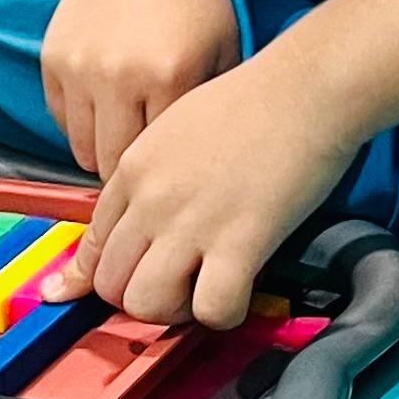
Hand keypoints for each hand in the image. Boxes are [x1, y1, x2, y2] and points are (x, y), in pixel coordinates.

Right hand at [40, 0, 243, 178]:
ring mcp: (80, 68)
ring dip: (100, 152)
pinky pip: (61, 118)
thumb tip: (196, 168)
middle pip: (113, 164)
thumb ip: (210, 111)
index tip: (170, 176)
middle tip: (143, 167)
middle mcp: (119, 77)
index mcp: (171, 78)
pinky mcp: (53, 58)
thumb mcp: (225, 52)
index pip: (159, 157)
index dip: (164, 172)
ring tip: (122, 139)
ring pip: (81, 148)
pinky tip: (103, 109)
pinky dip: (79, 124)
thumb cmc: (196, 1)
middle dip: (128, 173)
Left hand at [65, 48, 361, 329]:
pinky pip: (211, 309)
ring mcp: (191, 222)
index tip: (110, 288)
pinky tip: (240, 292)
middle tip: (177, 287)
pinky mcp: (240, 241)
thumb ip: (152, 174)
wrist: (306, 86)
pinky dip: (224, 313)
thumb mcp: (178, 126)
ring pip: (146, 305)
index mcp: (133, 169)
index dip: (102, 277)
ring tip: (204, 290)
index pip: (93, 245)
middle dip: (140, 298)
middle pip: (110, 284)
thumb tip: (147, 216)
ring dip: (174, 312)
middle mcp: (151, 199)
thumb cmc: (253, 101)